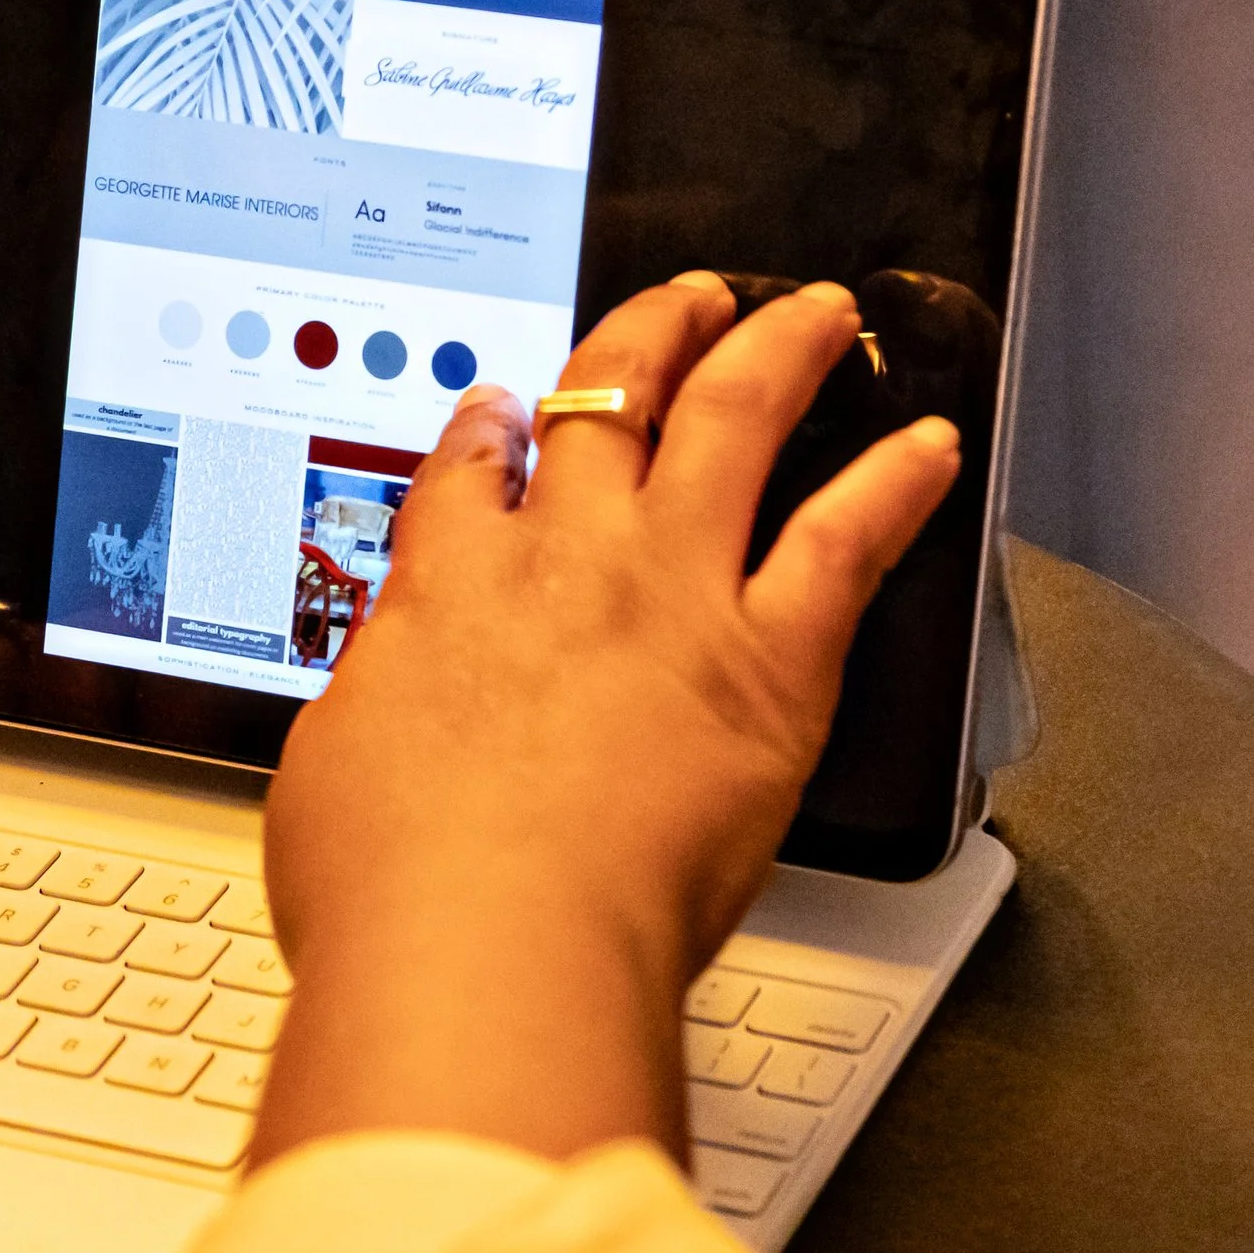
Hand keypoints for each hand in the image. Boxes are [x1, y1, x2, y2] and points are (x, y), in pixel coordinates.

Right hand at [252, 274, 962, 1169]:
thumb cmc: (392, 886)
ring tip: (806, 314)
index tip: (506, 407)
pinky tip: (927, 445)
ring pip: (730, 425)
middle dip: (648, 341)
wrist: (486, 946)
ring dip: (772, 353)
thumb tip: (379, 696)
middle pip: (607, 406)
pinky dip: (893, 483)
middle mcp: (560, 560)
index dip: (493, 427)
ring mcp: (669, 592)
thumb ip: (370, 700)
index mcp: (445, 587)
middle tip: (682, 306)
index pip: (472, 473)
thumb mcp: (326, 767)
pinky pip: (845, 540)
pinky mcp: (769, 657)